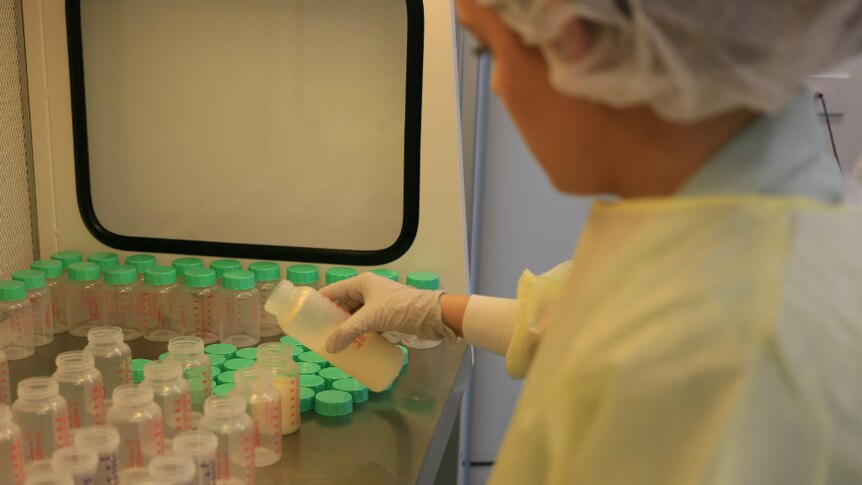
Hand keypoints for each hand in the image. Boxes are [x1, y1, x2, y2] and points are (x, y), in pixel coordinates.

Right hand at [320, 272, 453, 352]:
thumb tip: (328, 348)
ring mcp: (379, 302)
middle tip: (320, 334)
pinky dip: (361, 332)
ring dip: (347, 327)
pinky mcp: (388, 315)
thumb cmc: (398, 309)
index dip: (320, 303)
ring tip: (334, 342)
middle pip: (344, 303)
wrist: (429, 315)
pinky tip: (354, 344)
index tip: (308, 317)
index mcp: (362, 283)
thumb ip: (347, 332)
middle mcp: (368, 290)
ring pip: (356, 314)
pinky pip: (368, 323)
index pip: (333, 291)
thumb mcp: (369, 319)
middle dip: (333, 318)